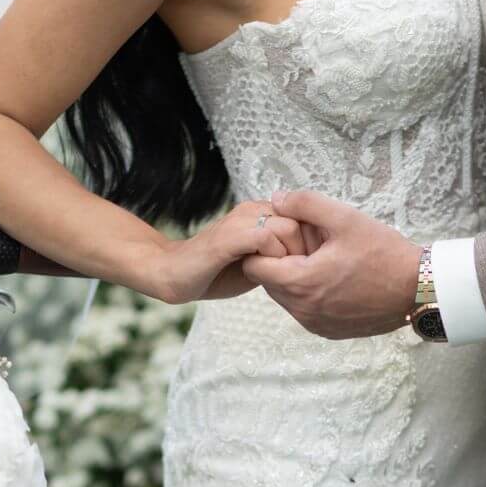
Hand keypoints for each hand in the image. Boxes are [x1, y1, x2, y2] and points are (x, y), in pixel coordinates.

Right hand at [138, 201, 306, 304]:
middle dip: (305, 250)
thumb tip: (311, 263)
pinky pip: (266, 238)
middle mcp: (251, 211)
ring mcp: (239, 221)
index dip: (309, 243)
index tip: (304, 267)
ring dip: (291, 255)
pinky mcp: (228, 237)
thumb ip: (278, 255)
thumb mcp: (256, 263)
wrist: (174, 275)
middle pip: (301, 220)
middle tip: (295, 274)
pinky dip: (273, 258)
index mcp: (258, 213)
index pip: (302, 217)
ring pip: (287, 226)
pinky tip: (264, 274)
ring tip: (281, 275)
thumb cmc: (215, 272)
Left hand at [241, 191, 421, 338]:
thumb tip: (277, 198)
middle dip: (279, 261)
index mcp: (301, 283)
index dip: (264, 247)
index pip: (254, 267)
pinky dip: (310, 295)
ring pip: (285, 298)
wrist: (418, 289)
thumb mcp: (345, 218)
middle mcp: (303, 310)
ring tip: (324, 261)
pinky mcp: (328, 331)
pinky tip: (335, 279)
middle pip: (268, 282)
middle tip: (309, 245)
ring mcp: (315, 324)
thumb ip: (305, 204)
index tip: (286, 235)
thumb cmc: (384, 253)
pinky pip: (304, 311)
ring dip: (295, 278)